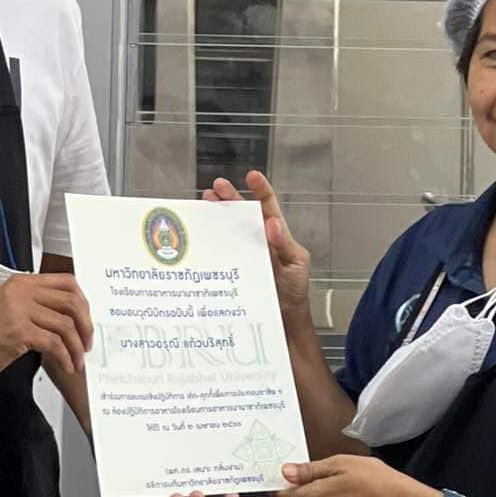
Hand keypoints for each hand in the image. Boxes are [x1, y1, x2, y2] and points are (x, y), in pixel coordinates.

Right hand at [0, 271, 93, 383]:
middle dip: (85, 325)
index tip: (86, 321)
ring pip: (65, 324)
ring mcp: (20, 310)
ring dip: (76, 346)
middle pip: (71, 301)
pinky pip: (54, 343)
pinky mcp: (18, 331)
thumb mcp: (9, 309)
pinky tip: (66, 366)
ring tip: (77, 360)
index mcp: (22, 282)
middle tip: (86, 343)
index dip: (83, 302)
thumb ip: (34, 305)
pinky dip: (65, 357)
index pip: (66, 282)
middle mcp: (22, 291)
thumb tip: (67, 317)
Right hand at [204, 171, 311, 321]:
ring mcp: (245, 255)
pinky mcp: (233, 271)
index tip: (252, 175)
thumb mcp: (296, 264)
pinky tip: (199, 238)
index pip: (268, 207)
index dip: (260, 190)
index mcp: (276, 235)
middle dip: (229, 197)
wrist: (285, 321)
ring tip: (205, 203)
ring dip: (216, 216)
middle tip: (216, 186)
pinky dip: (209, 244)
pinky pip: (221, 254)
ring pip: (229, 230)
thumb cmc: (294, 290)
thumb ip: (285, 243)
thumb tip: (271, 223)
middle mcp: (258, 242)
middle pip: (242, 214)